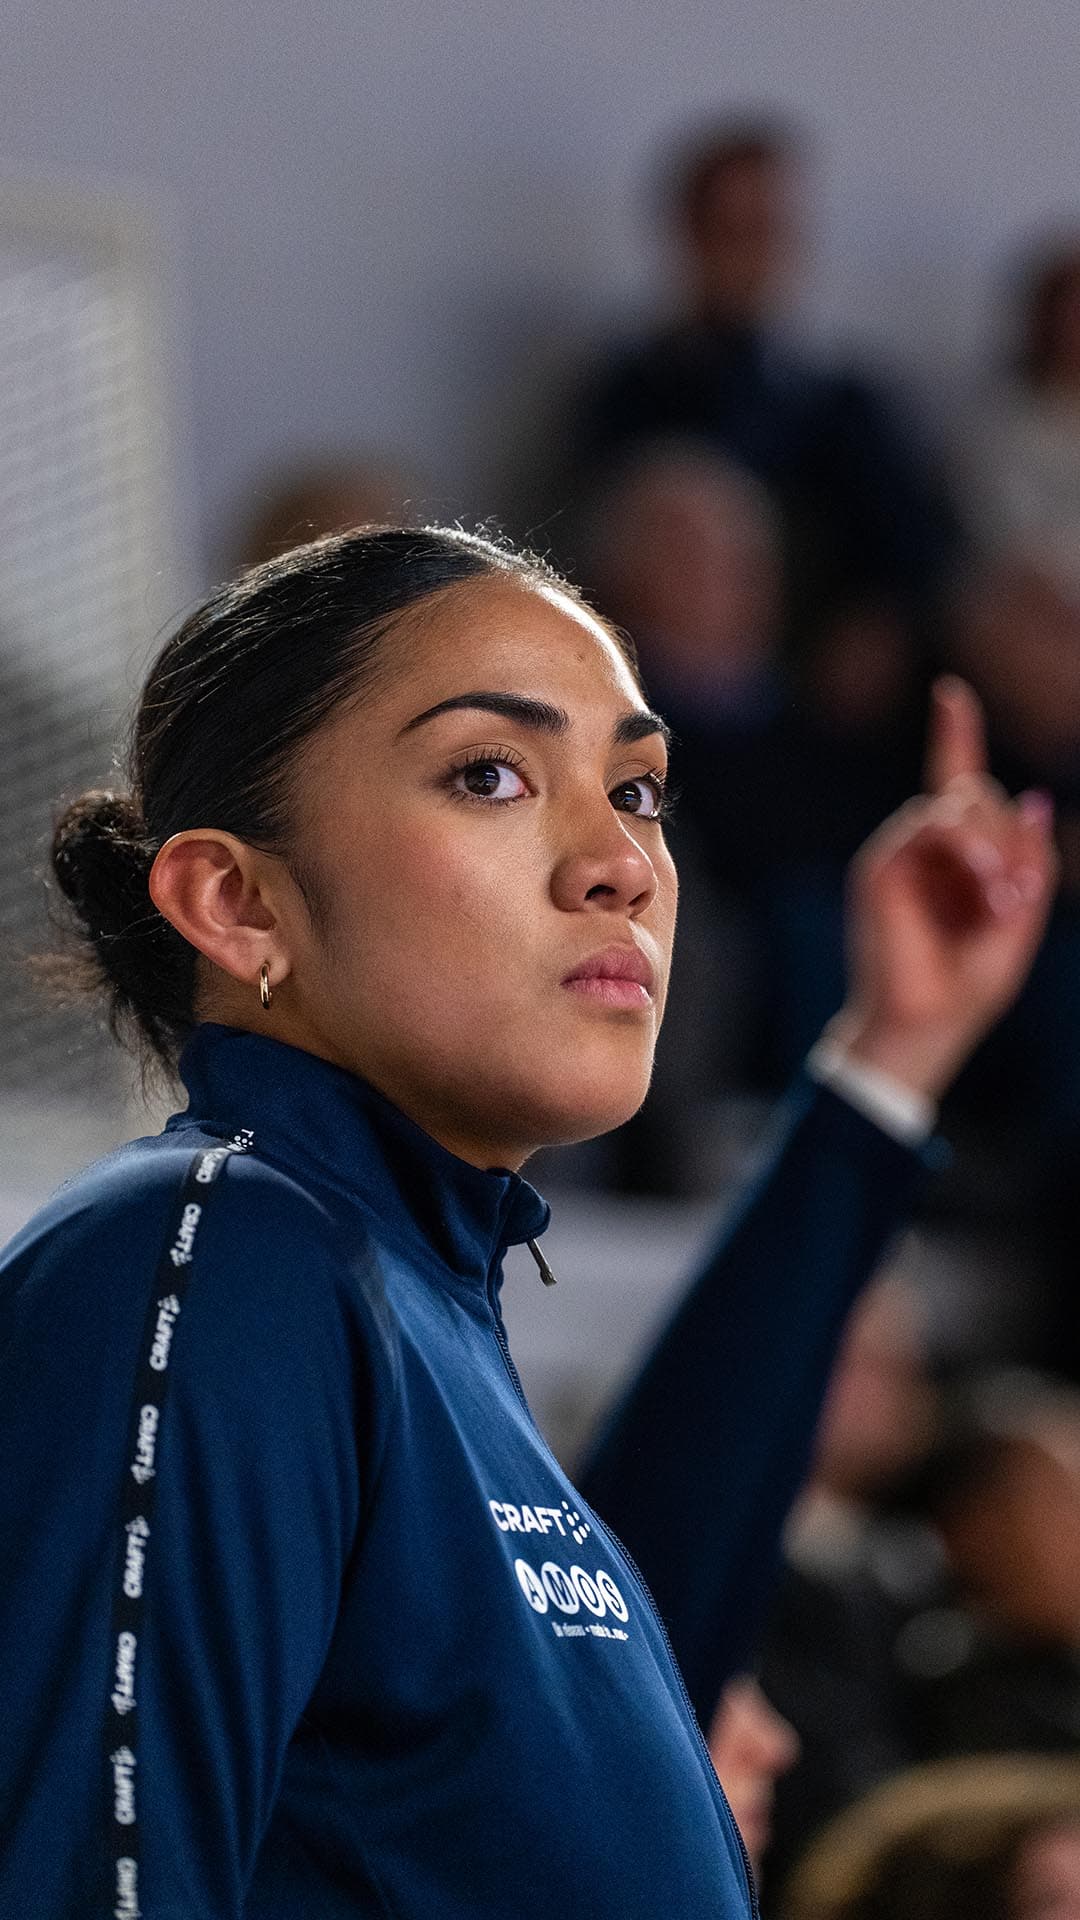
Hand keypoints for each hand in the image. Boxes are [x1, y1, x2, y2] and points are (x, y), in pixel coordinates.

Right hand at [826, 677, 1058, 1100]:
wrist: (926, 1026)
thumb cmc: (970, 986)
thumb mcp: (1021, 918)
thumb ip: (1031, 861)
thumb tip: (1038, 799)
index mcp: (957, 857)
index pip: (955, 782)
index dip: (954, 734)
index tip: (950, 693)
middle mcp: (924, 847)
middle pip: (978, 794)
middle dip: (1009, 836)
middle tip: (1014, 896)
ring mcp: (899, 853)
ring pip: (959, 804)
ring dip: (992, 846)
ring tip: (1000, 900)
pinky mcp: (880, 868)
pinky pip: (931, 826)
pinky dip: (969, 850)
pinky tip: (985, 887)